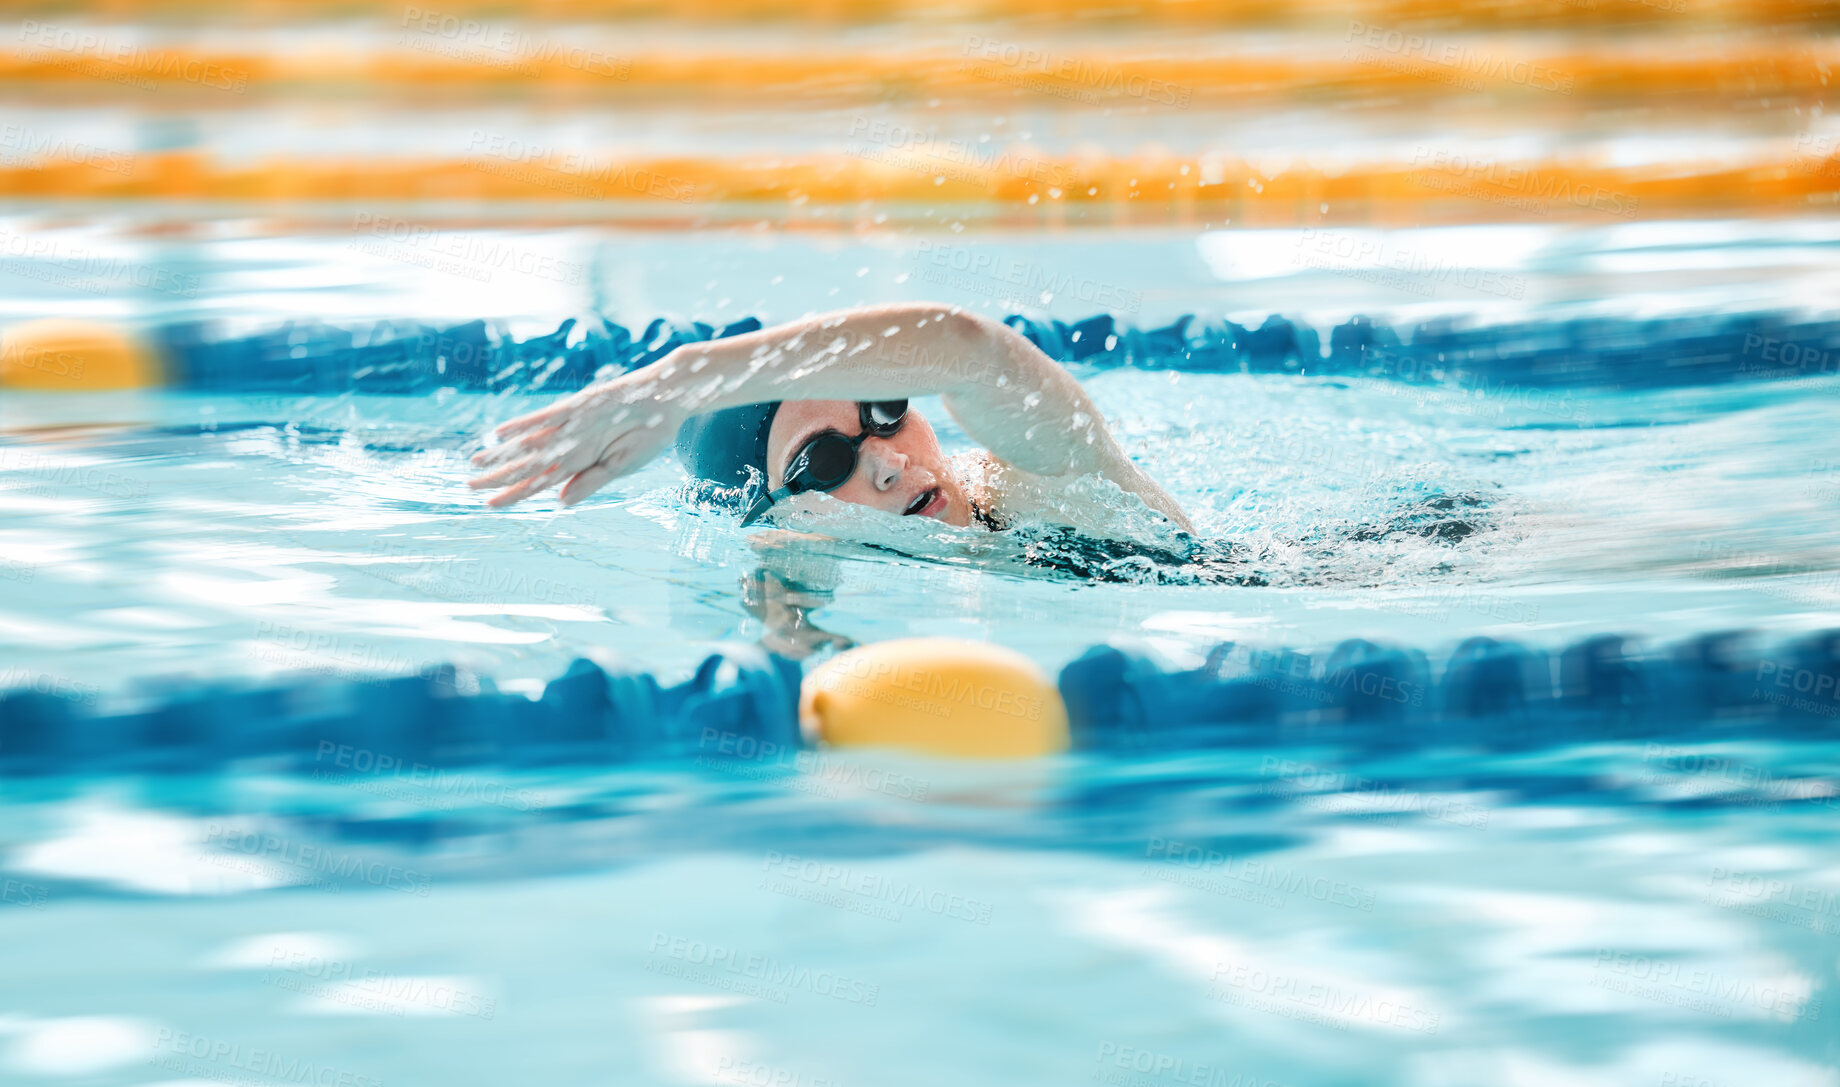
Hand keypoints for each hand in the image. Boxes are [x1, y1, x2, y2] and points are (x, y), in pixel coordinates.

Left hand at [467, 371, 683, 507]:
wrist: (668, 396)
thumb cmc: (651, 433)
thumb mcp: (624, 465)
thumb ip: (592, 481)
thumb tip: (560, 502)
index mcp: (583, 463)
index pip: (541, 482)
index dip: (515, 494)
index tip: (490, 505)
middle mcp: (571, 444)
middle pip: (528, 464)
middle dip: (499, 475)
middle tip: (469, 485)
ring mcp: (572, 424)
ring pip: (531, 443)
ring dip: (504, 452)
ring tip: (476, 460)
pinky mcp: (578, 405)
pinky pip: (547, 418)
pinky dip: (526, 426)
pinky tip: (502, 433)